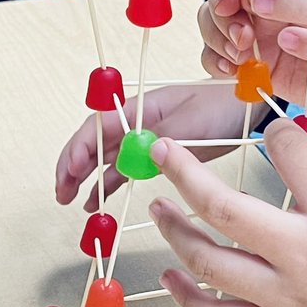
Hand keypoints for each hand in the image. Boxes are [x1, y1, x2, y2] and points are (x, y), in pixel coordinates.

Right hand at [55, 81, 260, 209]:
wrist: (245, 107)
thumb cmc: (220, 105)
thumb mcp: (192, 122)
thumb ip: (161, 138)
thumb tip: (134, 154)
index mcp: (140, 107)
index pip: (98, 126)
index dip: (79, 148)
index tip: (71, 171)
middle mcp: (136, 122)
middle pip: (94, 143)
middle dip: (72, 166)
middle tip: (60, 192)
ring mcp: (144, 139)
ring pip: (105, 159)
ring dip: (85, 178)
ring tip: (70, 200)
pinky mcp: (156, 155)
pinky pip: (123, 170)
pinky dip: (108, 184)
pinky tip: (95, 201)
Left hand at [149, 121, 306, 306]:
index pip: (288, 153)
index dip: (275, 132)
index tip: (270, 130)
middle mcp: (301, 254)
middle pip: (222, 205)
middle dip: (183, 170)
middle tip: (161, 149)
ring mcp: (283, 298)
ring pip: (208, 261)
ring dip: (174, 230)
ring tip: (158, 206)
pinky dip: (187, 296)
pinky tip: (172, 275)